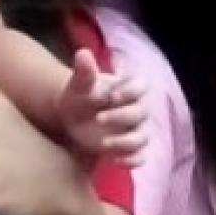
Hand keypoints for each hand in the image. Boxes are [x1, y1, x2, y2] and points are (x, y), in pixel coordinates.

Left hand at [55, 50, 147, 167]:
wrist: (72, 119)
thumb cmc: (79, 97)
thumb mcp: (78, 85)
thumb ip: (84, 71)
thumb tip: (83, 53)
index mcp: (128, 88)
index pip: (142, 86)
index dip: (130, 92)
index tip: (111, 97)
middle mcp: (137, 108)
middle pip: (142, 113)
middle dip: (122, 117)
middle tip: (98, 119)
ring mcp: (135, 130)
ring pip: (143, 137)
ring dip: (126, 142)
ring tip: (103, 143)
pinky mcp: (130, 149)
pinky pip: (140, 157)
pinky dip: (132, 160)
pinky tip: (115, 160)